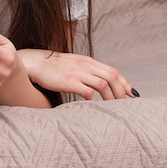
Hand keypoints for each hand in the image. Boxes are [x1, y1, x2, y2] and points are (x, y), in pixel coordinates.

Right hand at [18, 49, 138, 99]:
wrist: (35, 63)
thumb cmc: (53, 67)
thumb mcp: (74, 64)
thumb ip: (87, 70)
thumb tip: (101, 82)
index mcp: (87, 61)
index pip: (113, 70)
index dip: (124, 83)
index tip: (131, 94)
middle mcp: (85, 65)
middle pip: (112, 76)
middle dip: (121, 91)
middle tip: (124, 103)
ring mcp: (77, 73)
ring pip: (103, 84)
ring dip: (111, 97)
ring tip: (112, 106)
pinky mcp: (69, 82)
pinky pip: (88, 92)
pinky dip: (95, 99)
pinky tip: (95, 106)